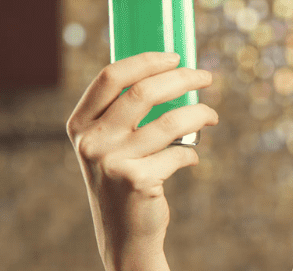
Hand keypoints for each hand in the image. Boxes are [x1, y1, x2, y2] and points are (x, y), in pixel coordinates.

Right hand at [67, 52, 218, 270]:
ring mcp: (112, 161)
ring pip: (171, 120)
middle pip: (143, 91)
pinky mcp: (137, 180)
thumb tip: (170, 69)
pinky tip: (190, 158)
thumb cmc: (123, 178)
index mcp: (80, 125)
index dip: (146, 60)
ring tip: (212, 115)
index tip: (175, 57)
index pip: (110, 77)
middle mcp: (91, 141)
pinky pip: (180, 152)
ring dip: (200, 113)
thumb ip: (125, 111)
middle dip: (183, 78)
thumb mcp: (110, 143)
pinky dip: (191, 153)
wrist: (124, 235)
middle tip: (206, 77)